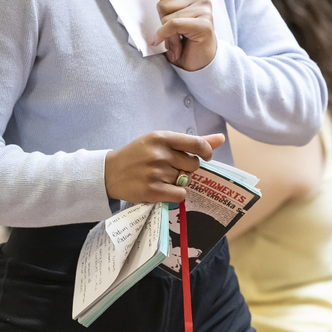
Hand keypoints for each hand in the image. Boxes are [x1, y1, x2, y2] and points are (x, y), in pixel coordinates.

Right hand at [105, 132, 224, 203]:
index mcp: (162, 137)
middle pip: (193, 165)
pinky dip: (175, 194)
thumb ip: (191, 142)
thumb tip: (221, 138)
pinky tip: (162, 189)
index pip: (197, 144)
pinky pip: (180, 194)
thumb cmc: (137, 155)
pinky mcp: (153, 191)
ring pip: (186, 181)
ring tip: (160, 178)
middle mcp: (159, 153)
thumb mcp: (160, 141)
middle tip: (171, 168)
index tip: (205, 156)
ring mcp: (156, 172)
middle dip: (187, 169)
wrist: (109, 172)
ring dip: (177, 182)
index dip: (206, 152)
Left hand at [153, 0, 216, 70]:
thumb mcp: (173, 20)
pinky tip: (172, 49)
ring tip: (177, 43)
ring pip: (166, 17)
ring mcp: (204, 11)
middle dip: (162, 23)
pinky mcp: (204, 25)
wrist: (202, 65)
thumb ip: (167, 7)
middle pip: (162, 4)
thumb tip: (152, 3)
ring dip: (167, 35)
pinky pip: (173, 25)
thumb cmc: (186, 42)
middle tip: (172, 35)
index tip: (166, 13)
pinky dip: (166, 37)